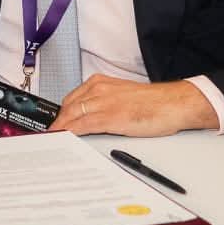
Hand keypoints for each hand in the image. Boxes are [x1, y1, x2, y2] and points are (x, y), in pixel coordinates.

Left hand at [50, 75, 216, 137]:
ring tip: (51, 141)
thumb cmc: (154, 103)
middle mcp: (98, 89)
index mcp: (100, 83)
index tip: (53, 125)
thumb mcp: (122, 97)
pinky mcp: (110, 116)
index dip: (60, 114)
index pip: (71, 99)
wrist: (174, 104)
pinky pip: (82, 125)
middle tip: (49, 136)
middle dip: (56, 123)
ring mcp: (103, 102)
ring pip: (71, 116)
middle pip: (67, 107)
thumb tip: (90, 118)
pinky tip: (64, 139)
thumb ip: (105, 103)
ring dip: (59, 129)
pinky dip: (70, 133)